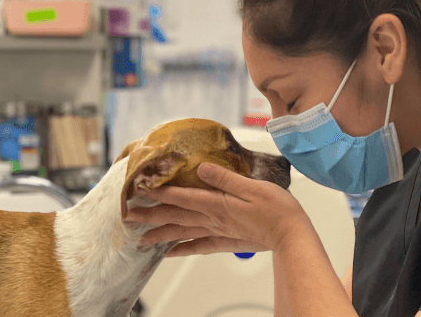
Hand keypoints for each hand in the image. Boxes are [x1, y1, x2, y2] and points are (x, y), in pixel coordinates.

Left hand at [122, 163, 310, 256]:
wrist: (291, 235)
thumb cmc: (277, 210)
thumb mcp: (252, 186)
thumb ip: (225, 178)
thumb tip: (201, 169)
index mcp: (219, 203)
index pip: (183, 196)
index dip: (161, 191)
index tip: (141, 188)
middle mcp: (213, 219)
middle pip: (176, 216)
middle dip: (151, 215)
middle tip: (129, 217)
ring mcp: (218, 231)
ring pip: (182, 232)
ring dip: (160, 233)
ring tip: (141, 237)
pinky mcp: (226, 240)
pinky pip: (198, 246)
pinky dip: (182, 249)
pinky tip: (171, 252)